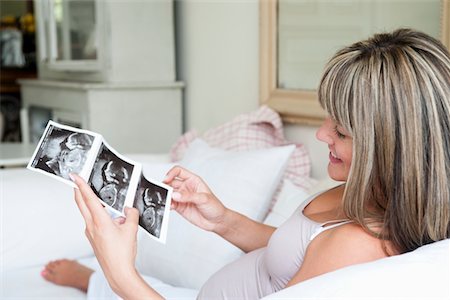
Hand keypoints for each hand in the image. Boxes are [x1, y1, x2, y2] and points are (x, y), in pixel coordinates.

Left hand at [70, 174, 139, 294]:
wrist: (118, 272)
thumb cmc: (122, 254)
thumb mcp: (132, 229)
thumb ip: (131, 214)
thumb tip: (129, 210)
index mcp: (100, 221)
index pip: (88, 198)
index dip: (82, 184)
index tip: (75, 175)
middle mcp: (91, 226)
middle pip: (81, 203)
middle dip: (78, 190)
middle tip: (77, 180)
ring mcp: (90, 233)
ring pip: (86, 212)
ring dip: (89, 203)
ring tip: (99, 198)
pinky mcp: (92, 238)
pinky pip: (92, 222)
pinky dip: (97, 215)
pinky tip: (110, 219)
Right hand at [163, 166, 227, 232]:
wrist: (217, 221)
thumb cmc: (215, 206)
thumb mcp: (204, 199)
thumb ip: (189, 196)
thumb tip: (176, 194)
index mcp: (193, 180)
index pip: (178, 171)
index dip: (171, 173)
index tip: (166, 179)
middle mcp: (186, 187)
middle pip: (171, 182)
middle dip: (166, 186)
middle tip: (165, 192)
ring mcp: (182, 197)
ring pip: (169, 194)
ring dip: (166, 196)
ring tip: (167, 201)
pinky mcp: (180, 207)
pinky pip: (170, 204)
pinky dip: (167, 205)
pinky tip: (169, 207)